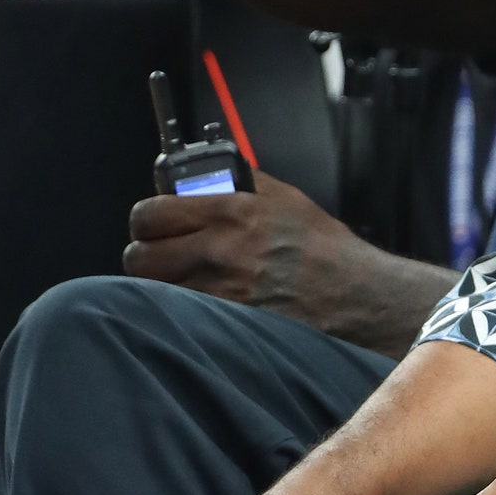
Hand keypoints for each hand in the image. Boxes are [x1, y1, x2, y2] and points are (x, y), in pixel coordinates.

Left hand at [124, 172, 376, 330]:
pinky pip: (183, 315)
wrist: (354, 295)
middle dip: (145, 255)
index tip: (152, 224)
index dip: (145, 220)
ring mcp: (220, 292)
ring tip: (182, 279)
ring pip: (157, 291)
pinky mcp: (228, 323)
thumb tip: (210, 172)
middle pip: (140, 258)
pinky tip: (204, 302)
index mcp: (229, 212)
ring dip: (164, 285)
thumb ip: (241, 182)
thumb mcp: (284, 198)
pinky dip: (185, 309)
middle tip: (160, 254)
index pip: (150, 213)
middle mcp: (218, 252)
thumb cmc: (324, 248)